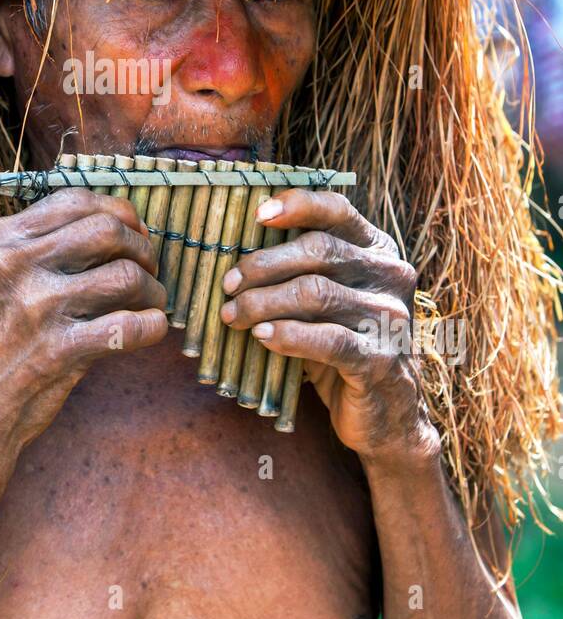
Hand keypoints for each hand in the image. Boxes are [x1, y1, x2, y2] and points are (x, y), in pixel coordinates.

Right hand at [0, 189, 167, 460]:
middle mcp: (13, 264)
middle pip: (107, 229)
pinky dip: (153, 326)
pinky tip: (151, 329)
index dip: (118, 212)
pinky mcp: (56, 351)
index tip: (133, 233)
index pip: (74, 200)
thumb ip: (35, 245)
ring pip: (125, 275)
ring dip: (153, 289)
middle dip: (141, 247)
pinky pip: (129, 327)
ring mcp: (35, 307)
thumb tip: (111, 224)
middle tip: (147, 269)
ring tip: (151, 303)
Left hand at [219, 189, 438, 465]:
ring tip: (233, 315)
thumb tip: (236, 254)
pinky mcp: (381, 360)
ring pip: (317, 294)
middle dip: (264, 265)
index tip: (258, 215)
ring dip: (264, 303)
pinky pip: (328, 340)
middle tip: (229, 284)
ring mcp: (390, 318)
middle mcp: (391, 276)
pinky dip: (288, 335)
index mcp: (378, 250)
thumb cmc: (342, 344)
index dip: (298, 206)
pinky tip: (262, 337)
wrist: (385, 412)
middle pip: (320, 251)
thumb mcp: (326, 300)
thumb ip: (300, 271)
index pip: (339, 211)